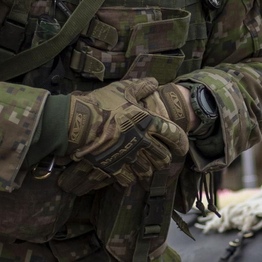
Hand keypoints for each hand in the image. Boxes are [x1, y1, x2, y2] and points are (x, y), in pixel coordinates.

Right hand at [67, 78, 188, 187]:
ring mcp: (129, 156)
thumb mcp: (123, 89)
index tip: (183, 147)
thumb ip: (142, 86)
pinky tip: (130, 176)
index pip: (174, 135)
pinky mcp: (114, 167)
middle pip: (163, 157)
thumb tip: (155, 82)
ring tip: (148, 170)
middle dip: (164, 159)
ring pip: (147, 170)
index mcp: (148, 122)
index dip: (182, 142)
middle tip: (163, 159)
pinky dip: (131, 179)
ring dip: (149, 170)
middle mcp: (142, 141)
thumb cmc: (101, 103)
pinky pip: (128, 179)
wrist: (78, 123)